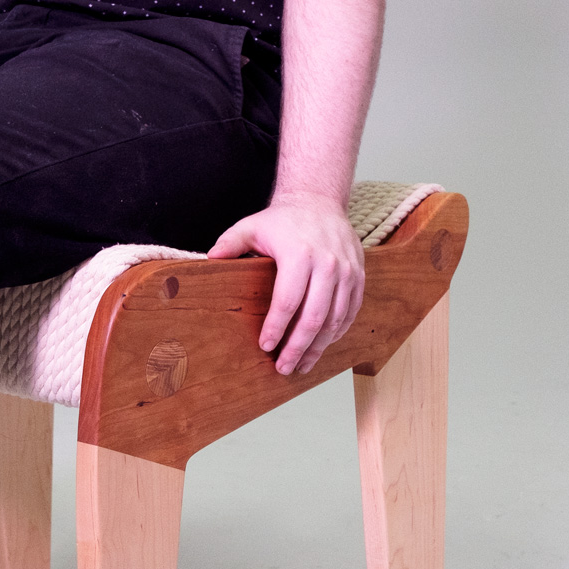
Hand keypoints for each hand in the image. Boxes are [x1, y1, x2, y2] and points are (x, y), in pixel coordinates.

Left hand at [208, 192, 365, 374]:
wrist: (319, 201)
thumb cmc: (281, 220)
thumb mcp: (251, 226)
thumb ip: (230, 243)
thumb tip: (210, 259)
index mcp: (299, 255)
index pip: (288, 301)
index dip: (277, 327)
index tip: (265, 346)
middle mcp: (328, 264)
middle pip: (313, 317)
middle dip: (297, 347)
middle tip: (283, 368)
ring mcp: (347, 271)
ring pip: (334, 320)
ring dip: (318, 347)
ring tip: (301, 364)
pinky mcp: (358, 276)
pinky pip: (349, 312)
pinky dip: (336, 333)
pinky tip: (321, 345)